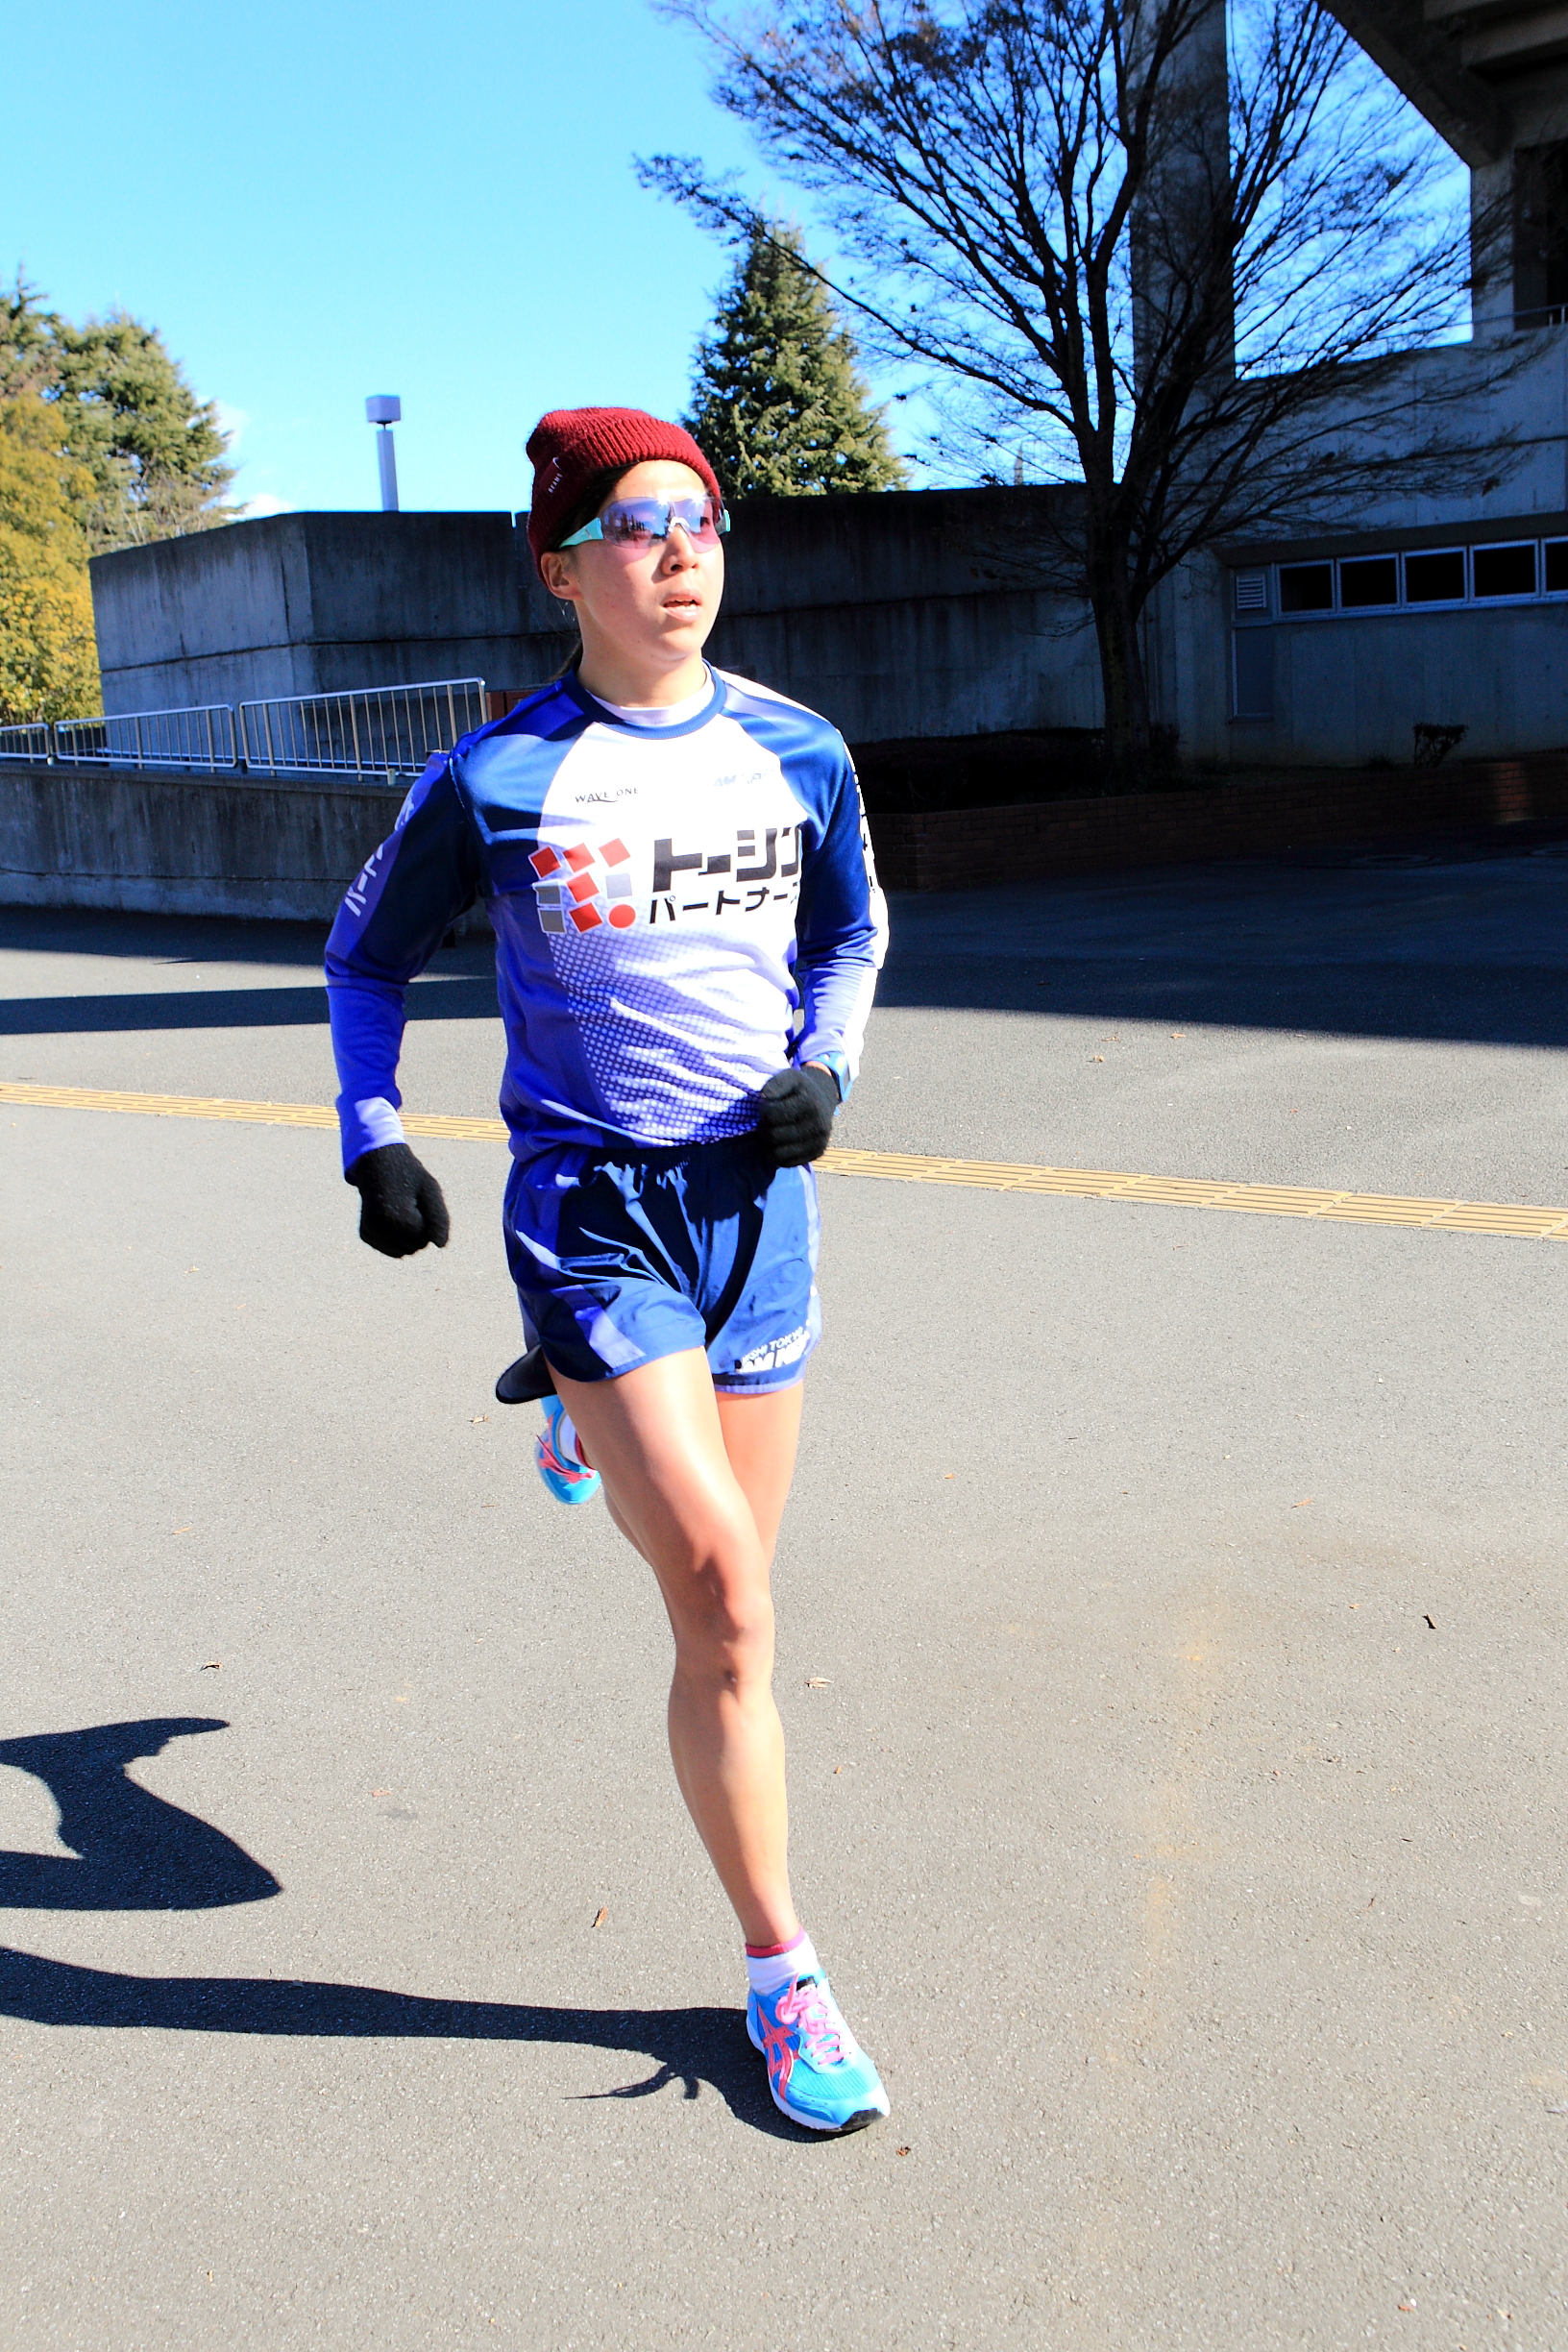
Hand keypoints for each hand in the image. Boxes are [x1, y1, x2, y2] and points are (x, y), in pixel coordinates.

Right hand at [345, 1142, 450, 1256]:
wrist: (377, 1165)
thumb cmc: (409, 1177)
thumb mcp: (431, 1190)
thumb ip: (439, 1218)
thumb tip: (441, 1246)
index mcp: (396, 1216)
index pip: (426, 1238)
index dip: (428, 1220)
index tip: (418, 1201)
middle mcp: (379, 1227)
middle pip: (416, 1247)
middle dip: (419, 1229)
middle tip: (409, 1204)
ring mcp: (370, 1232)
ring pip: (404, 1252)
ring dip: (410, 1236)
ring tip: (402, 1211)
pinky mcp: (366, 1235)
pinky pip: (393, 1251)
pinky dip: (398, 1239)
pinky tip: (394, 1219)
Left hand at [756, 1063, 838, 1166]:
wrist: (823, 1101)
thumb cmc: (801, 1089)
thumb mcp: (790, 1077)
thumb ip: (776, 1082)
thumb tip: (764, 1096)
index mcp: (810, 1104)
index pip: (771, 1116)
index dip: (763, 1112)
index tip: (766, 1107)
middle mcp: (817, 1126)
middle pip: (773, 1136)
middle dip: (762, 1129)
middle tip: (764, 1123)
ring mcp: (818, 1142)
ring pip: (777, 1154)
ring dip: (766, 1145)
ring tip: (768, 1133)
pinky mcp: (817, 1154)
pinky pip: (787, 1163)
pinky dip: (776, 1155)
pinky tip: (777, 1143)